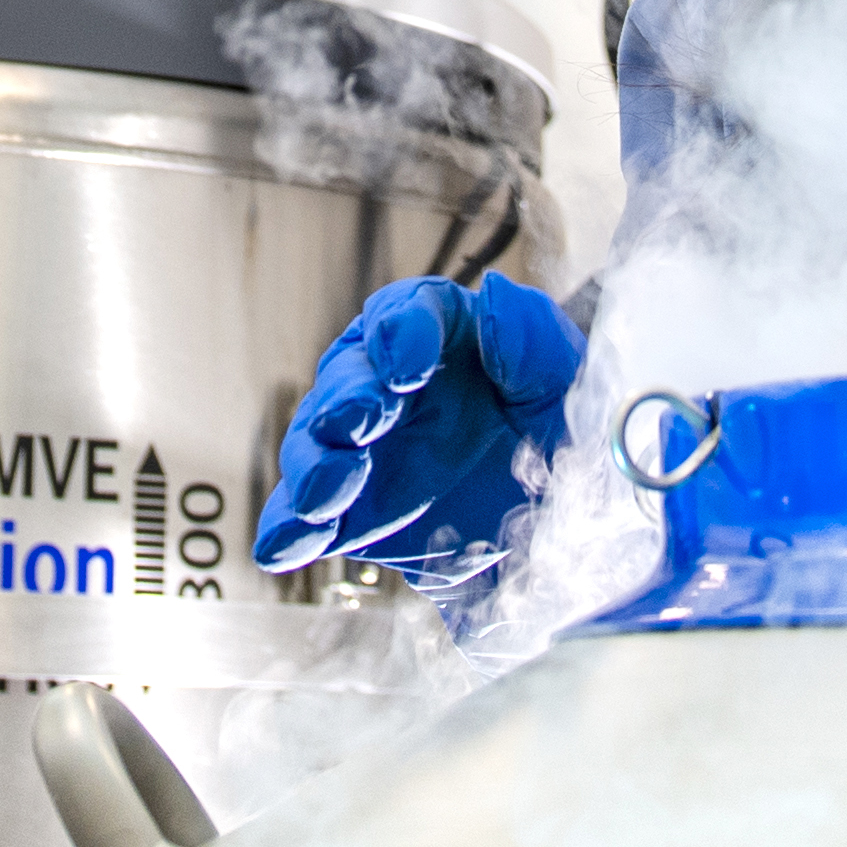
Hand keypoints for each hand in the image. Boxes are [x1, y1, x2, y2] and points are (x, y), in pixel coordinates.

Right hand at [250, 276, 582, 589]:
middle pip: (348, 377)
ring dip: (315, 464)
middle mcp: (388, 388)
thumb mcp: (564, 380)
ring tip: (329, 490)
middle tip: (363, 417)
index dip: (401, 332)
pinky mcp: (352, 516)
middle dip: (348, 396)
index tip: (407, 363)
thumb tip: (491, 299)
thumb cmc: (562, 432)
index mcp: (439, 338)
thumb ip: (529, 337)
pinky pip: (308, 519)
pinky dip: (290, 530)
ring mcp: (363, 453)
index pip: (406, 313)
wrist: (561, 527)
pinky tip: (282, 547)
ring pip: (316, 445)